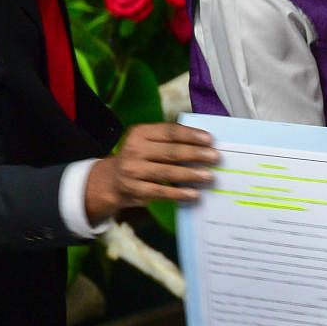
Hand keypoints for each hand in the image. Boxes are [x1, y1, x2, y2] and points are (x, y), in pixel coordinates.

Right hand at [85, 123, 217, 223]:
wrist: (111, 180)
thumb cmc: (140, 158)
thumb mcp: (147, 142)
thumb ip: (169, 140)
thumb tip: (204, 144)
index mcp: (140, 133)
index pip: (169, 132)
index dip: (191, 135)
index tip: (210, 139)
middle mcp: (134, 150)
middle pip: (170, 152)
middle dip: (196, 154)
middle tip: (215, 157)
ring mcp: (133, 171)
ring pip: (167, 172)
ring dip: (191, 174)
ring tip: (209, 176)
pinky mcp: (135, 190)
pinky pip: (161, 192)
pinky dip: (179, 193)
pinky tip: (194, 194)